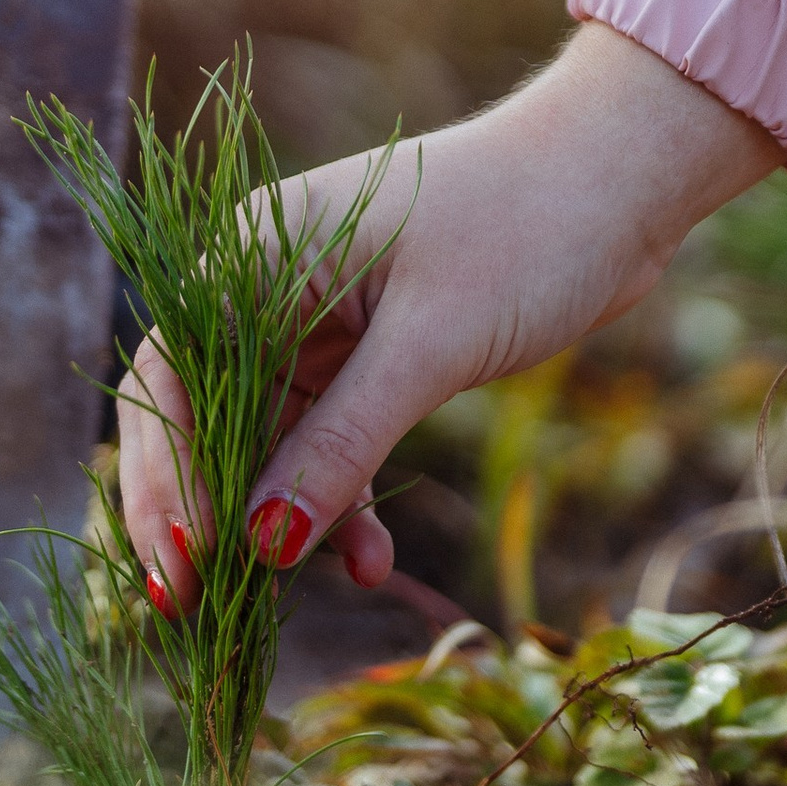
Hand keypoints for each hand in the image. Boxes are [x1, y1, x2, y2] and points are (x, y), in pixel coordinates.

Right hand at [119, 21, 781, 611]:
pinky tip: (372, 556)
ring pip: (271, 439)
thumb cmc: (523, 227)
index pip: (173, 378)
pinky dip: (345, 495)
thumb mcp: (428, 345)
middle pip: (204, 415)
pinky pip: (329, 439)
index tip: (186, 567)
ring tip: (342, 580)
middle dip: (210, 511)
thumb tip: (263, 544)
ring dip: (293, 515)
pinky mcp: (366, 352)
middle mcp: (267, 285)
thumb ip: (340, 445)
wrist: (620, 179)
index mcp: (255, 253)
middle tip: (205, 607)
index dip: (166, 478)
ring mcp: (315, 320)